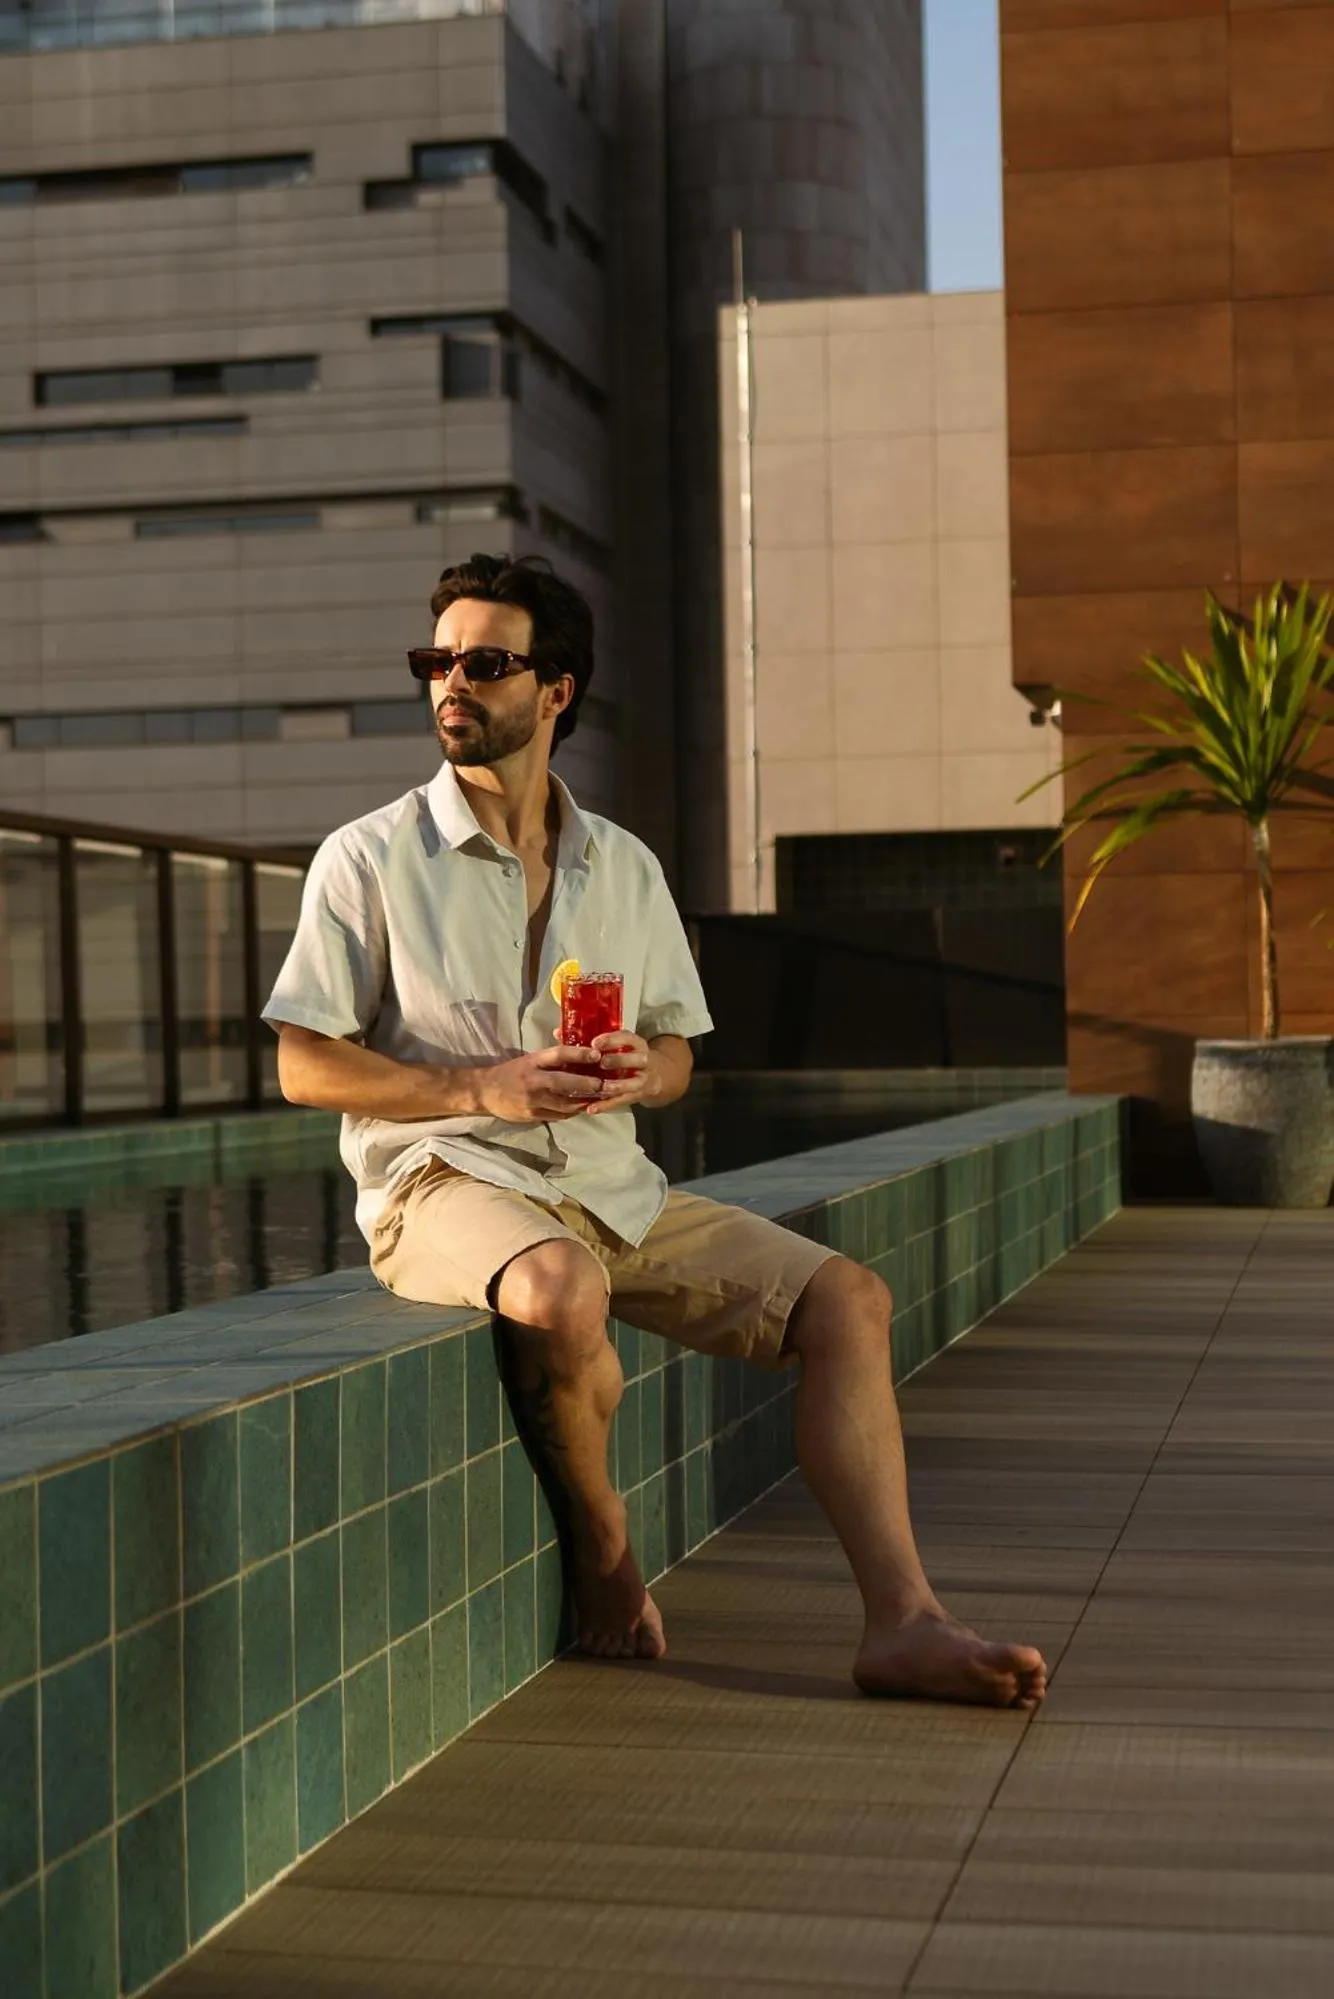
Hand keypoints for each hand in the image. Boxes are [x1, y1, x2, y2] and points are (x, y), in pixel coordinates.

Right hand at [478, 1045, 604, 1122]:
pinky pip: (557, 1115)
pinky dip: (572, 1112)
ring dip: (583, 1102)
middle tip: (603, 1084)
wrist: (485, 1092)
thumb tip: (579, 1052)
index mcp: (533, 1061)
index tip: (596, 1055)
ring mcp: (533, 1100)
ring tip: (599, 1099)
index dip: (578, 1054)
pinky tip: (583, 1108)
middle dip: (586, 1084)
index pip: (558, 1054)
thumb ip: (551, 1059)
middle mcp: (533, 1080)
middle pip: (564, 1082)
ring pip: (564, 1103)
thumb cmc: (511, 1072)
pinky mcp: (532, 1115)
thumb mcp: (529, 1060)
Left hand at [581, 1031, 651, 1115]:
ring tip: (601, 1087)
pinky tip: (591, 1108)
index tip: (595, 1043)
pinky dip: (606, 1105)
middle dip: (619, 1060)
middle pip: (637, 1059)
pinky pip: (622, 1101)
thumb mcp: (613, 1044)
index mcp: (635, 1043)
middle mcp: (642, 1060)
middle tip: (601, 1062)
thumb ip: (587, 1039)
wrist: (651, 1076)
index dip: (612, 1040)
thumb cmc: (622, 1056)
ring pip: (633, 1083)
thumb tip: (558, 1033)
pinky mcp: (636, 1095)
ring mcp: (642, 1079)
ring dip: (616, 1085)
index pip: (627, 1038)